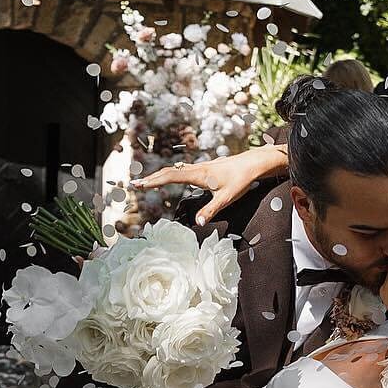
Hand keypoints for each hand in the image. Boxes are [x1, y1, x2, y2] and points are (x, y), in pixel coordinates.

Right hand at [128, 144, 286, 225]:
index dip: (154, 181)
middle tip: (135, 184)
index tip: (140, 185)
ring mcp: (200, 167)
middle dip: (151, 178)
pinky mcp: (204, 168)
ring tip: (147, 182)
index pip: (170, 176)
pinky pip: (182, 170)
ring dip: (159, 175)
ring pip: (175, 169)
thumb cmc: (241, 180)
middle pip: (168, 171)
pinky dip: (170, 174)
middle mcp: (196, 169)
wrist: (252, 164)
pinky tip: (168, 177)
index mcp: (198, 175)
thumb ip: (211, 210)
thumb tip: (197, 223)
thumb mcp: (226, 198)